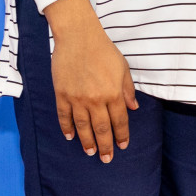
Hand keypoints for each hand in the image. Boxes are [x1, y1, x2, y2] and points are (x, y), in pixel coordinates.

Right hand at [44, 0, 138, 162]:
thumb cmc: (103, 49)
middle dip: (106, 146)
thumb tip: (133, 108)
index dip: (122, 135)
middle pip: (102, 129)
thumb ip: (127, 89)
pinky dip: (67, 128)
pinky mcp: (62, 94)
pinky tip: (70, 137)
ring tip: (90, 152)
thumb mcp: (122, 67)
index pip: (119, 121)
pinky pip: (64, 116)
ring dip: (87, 141)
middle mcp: (96, 99)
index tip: (122, 145)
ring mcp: (77, 98)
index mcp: (113, 93)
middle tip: (106, 158)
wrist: (78, 36)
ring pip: (83, 127)